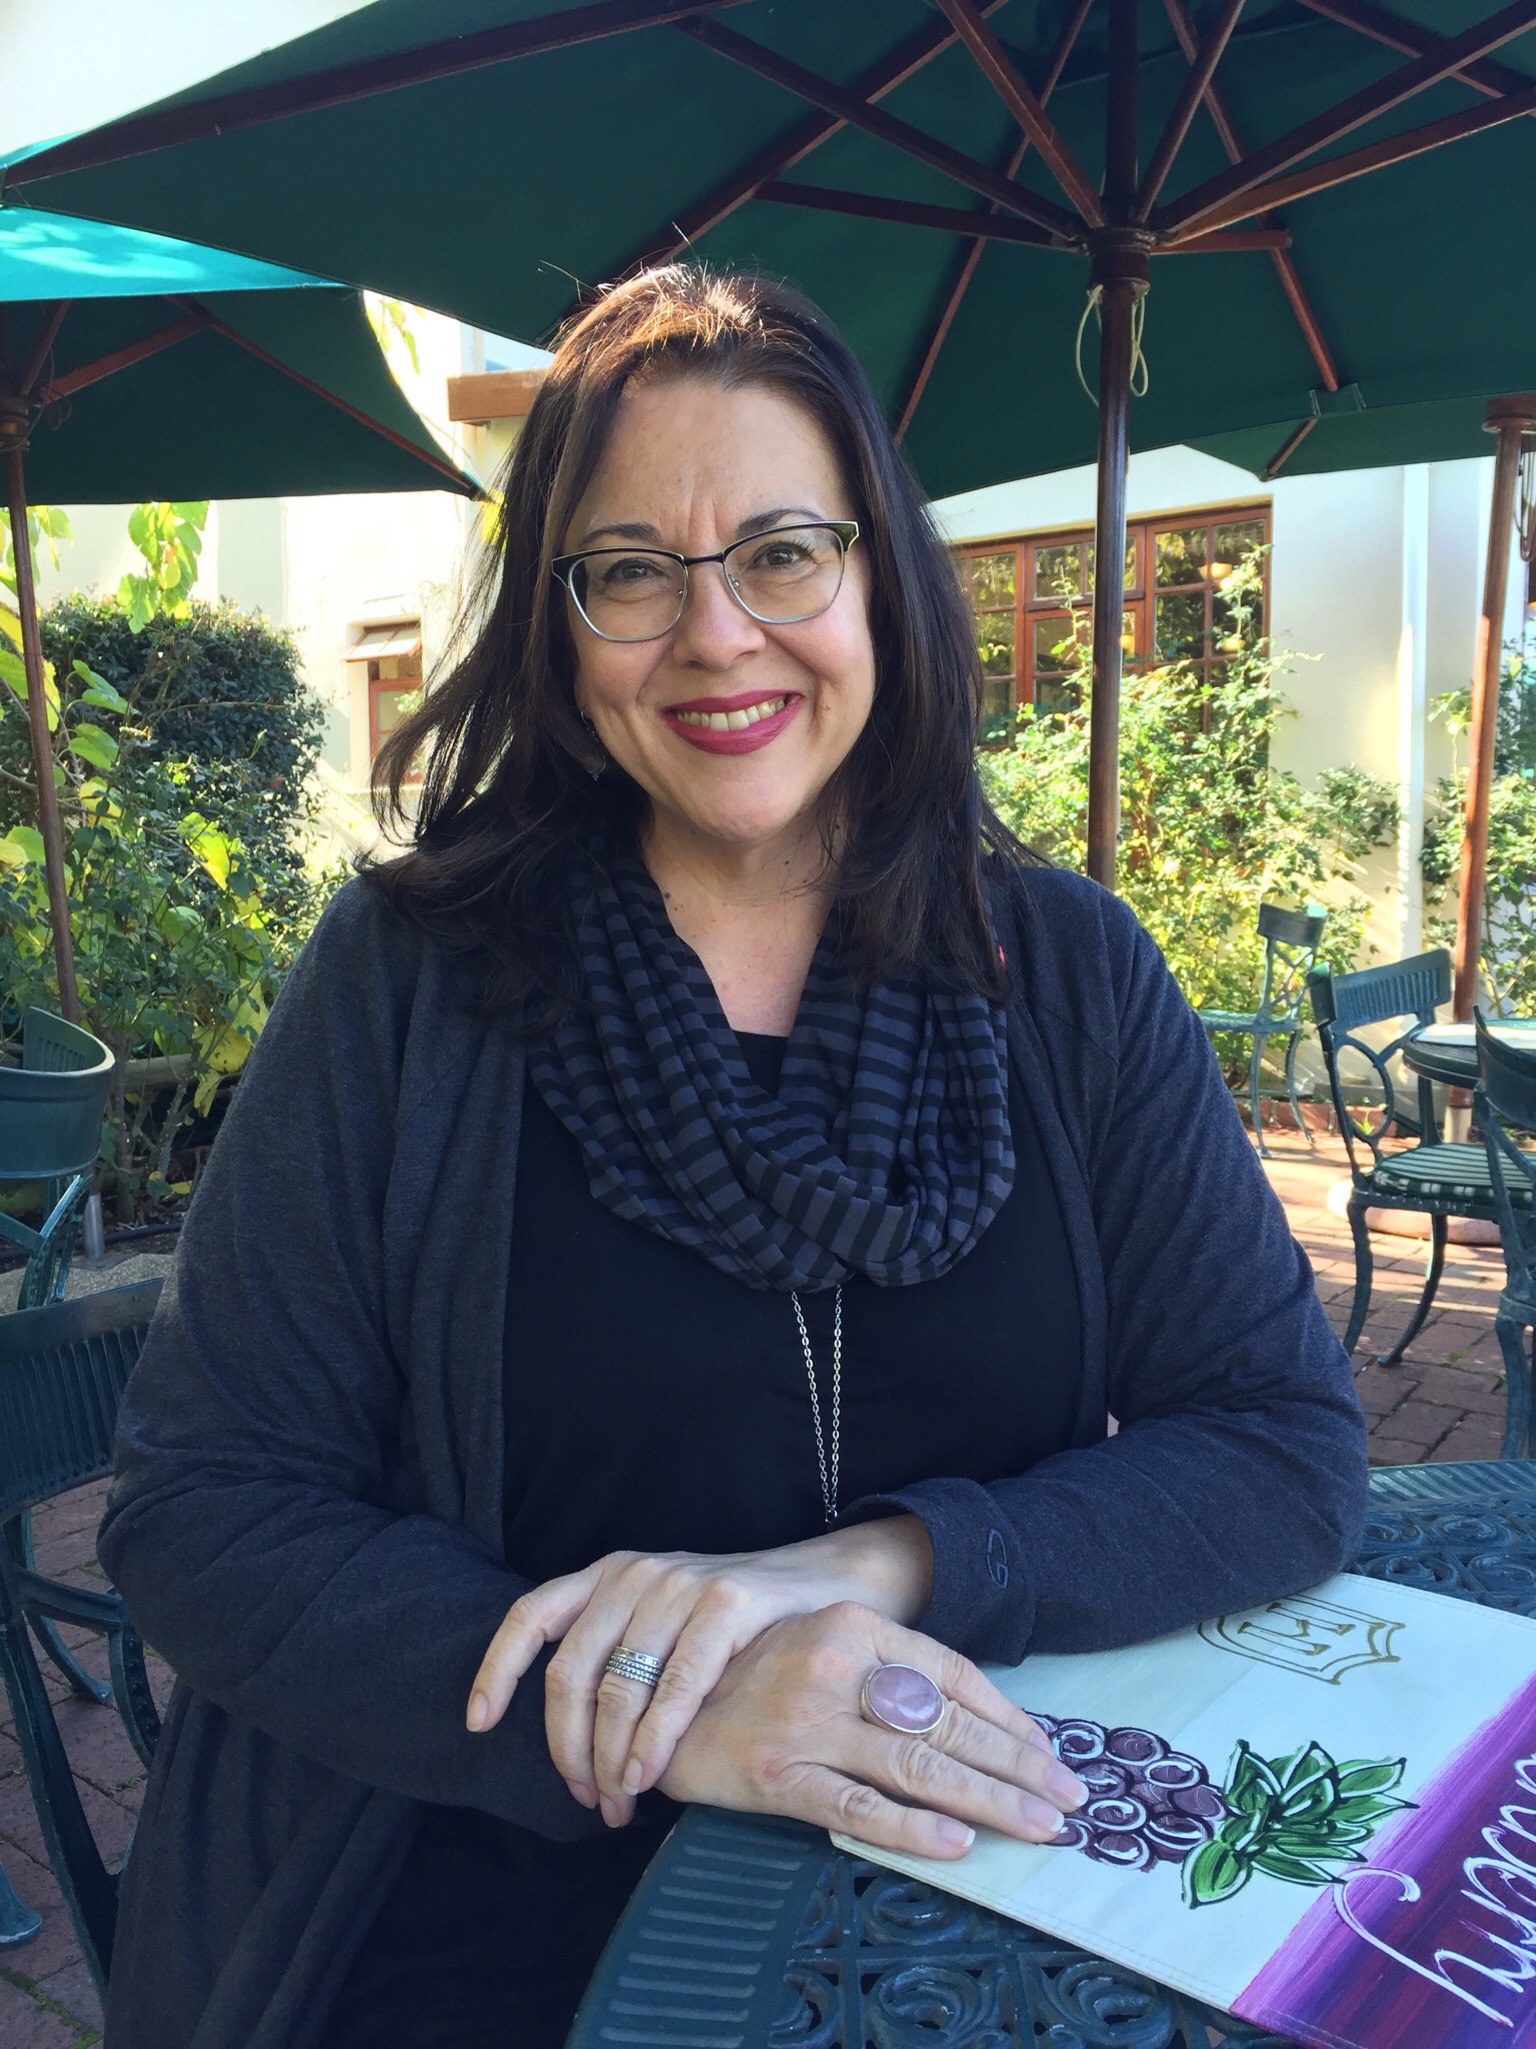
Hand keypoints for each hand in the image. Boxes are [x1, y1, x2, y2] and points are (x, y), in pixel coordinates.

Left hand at [466, 1519, 933, 1825]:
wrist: (829, 1587)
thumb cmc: (739, 1629)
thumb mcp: (664, 1629)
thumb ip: (617, 1662)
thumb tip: (570, 1745)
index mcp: (608, 1576)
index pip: (531, 1616)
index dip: (496, 1670)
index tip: (478, 1725)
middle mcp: (635, 1573)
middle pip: (570, 1672)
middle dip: (567, 1748)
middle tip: (586, 1799)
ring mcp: (679, 1582)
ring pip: (618, 1686)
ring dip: (611, 1758)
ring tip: (621, 1802)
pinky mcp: (727, 1600)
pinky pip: (676, 1685)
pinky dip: (657, 1738)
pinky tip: (654, 1774)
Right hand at [657, 1601, 1085, 1859]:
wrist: (653, 1701)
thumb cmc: (750, 1678)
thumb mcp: (821, 1651)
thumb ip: (885, 1676)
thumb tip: (970, 1722)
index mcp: (850, 1625)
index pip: (951, 1674)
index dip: (1008, 1719)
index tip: (1050, 1756)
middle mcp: (832, 1665)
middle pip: (945, 1721)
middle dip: (1016, 1767)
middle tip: (1069, 1802)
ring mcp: (803, 1720)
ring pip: (915, 1763)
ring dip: (987, 1800)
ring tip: (1038, 1826)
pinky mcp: (774, 1772)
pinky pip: (856, 1805)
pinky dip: (910, 1826)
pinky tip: (955, 1841)